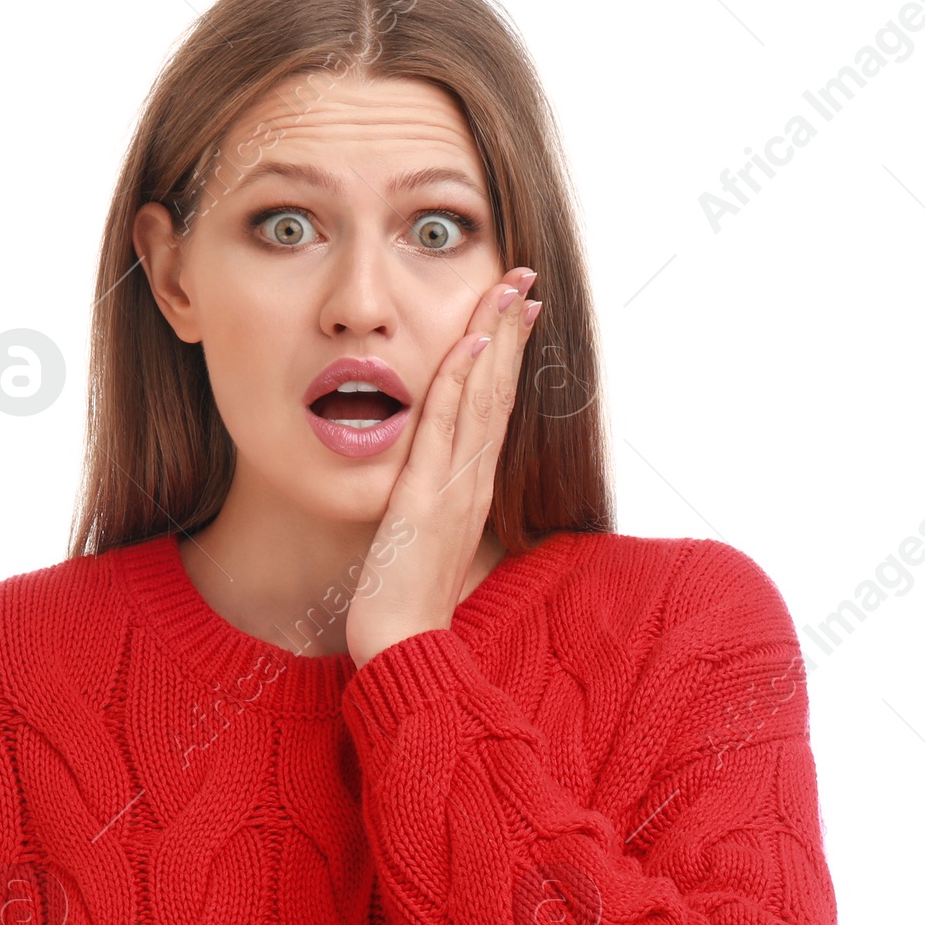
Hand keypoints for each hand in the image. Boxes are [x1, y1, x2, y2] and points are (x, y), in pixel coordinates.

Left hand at [344, 265, 540, 670]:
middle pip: (499, 391)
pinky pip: (446, 431)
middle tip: (523, 277)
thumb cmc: (402, 599)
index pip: (494, 407)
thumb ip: (426, 501)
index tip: (517, 309)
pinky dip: (460, 385)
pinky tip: (470, 346)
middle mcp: (472, 481)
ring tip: (508, 290)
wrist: (400, 646)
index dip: (507, 355)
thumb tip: (422, 479)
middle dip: (511, 330)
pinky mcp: (427, 500)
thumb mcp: (418, 536)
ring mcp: (454, 488)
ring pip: (482, 399)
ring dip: (495, 340)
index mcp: (470, 487)